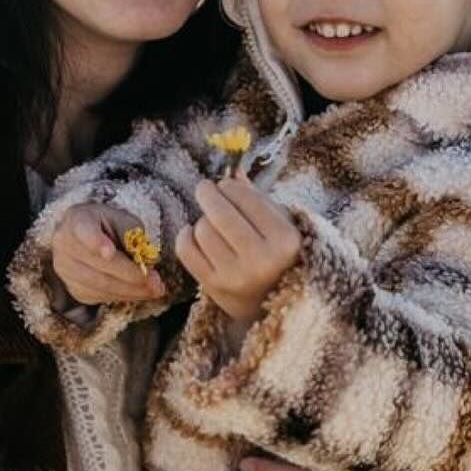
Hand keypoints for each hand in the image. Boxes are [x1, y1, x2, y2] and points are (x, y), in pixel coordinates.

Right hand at [50, 204, 165, 307]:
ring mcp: (65, 269)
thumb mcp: (123, 221)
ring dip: (131, 291)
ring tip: (155, 290)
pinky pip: (100, 297)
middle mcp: (64, 245)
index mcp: (76, 220)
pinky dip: (123, 296)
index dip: (96, 242)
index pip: (84, 230)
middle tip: (156, 283)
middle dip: (131, 276)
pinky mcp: (73, 288)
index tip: (109, 252)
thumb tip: (146, 263)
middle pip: (99, 265)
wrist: (86, 235)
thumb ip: (132, 238)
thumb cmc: (108, 225)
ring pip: (101, 286)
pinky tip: (140, 292)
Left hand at [174, 177, 301, 325]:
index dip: (229, 186)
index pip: (244, 197)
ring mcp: (236, 276)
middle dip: (208, 194)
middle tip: (205, 189)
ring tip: (211, 223)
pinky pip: (186, 250)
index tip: (225, 186)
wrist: (274, 304)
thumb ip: (255, 195)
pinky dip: (186, 236)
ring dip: (202, 220)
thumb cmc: (277, 255)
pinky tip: (195, 235)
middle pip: (219, 213)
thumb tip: (231, 166)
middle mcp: (261, 260)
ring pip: (201, 230)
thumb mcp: (279, 223)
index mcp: (284, 239)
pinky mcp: (214, 287)